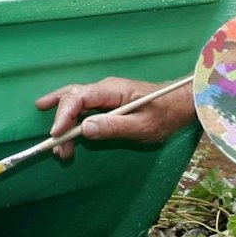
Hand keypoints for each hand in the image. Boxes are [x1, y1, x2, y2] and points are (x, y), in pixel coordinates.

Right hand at [35, 76, 193, 159]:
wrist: (179, 104)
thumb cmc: (164, 115)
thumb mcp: (142, 126)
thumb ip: (114, 127)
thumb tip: (84, 129)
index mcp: (112, 90)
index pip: (80, 97)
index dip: (64, 113)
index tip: (57, 133)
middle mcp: (104, 89)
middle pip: (72, 98)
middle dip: (60, 121)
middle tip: (56, 147)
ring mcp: (104, 95)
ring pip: (74, 102)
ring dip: (63, 122)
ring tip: (59, 147)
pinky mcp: (106, 103)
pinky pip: (83, 108)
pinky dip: (71, 120)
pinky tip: (63, 131)